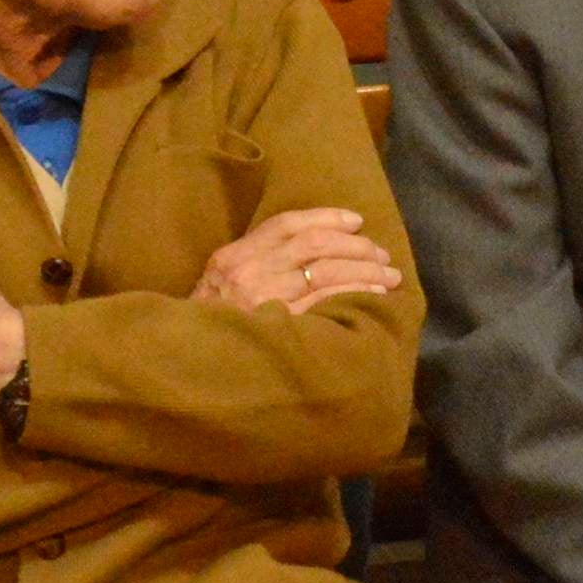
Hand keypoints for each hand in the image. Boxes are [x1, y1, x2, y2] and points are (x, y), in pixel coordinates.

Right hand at [193, 205, 401, 315]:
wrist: (193, 365)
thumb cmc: (210, 327)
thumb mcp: (221, 285)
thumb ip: (256, 263)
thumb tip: (311, 249)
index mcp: (233, 257)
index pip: (286, 224)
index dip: (326, 218)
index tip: (356, 221)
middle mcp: (249, 272)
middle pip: (314, 244)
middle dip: (355, 245)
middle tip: (380, 253)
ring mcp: (265, 299)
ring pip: (326, 271)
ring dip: (365, 269)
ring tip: (389, 275)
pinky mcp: (283, 325)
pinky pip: (328, 301)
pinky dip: (355, 292)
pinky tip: (374, 294)